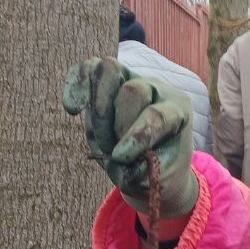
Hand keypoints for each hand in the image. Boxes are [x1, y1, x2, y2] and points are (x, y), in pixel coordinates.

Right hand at [63, 56, 198, 217]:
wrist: (150, 165)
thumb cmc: (158, 171)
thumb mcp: (156, 180)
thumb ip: (141, 172)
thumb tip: (119, 160)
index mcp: (178, 110)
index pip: (157, 115)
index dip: (136, 136)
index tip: (120, 157)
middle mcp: (157, 88)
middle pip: (132, 92)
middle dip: (116, 127)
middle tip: (113, 153)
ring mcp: (131, 78)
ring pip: (109, 70)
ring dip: (98, 109)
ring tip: (99, 139)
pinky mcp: (108, 80)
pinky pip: (89, 68)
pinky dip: (76, 85)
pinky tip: (71, 109)